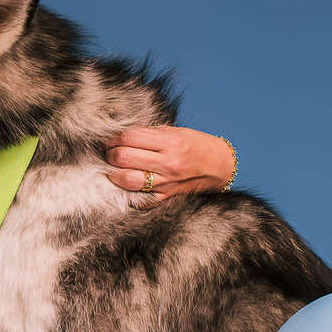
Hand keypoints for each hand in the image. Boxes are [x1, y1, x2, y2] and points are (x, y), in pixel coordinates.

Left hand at [104, 126, 234, 205]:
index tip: (109, 140)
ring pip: (127, 180)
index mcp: (169, 142)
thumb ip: (148, 134)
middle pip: (123, 158)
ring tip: (114, 169)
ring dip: (114, 174)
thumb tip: (119, 136)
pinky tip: (126, 186)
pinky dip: (128, 193)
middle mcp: (168, 163)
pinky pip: (139, 199)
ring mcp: (167, 182)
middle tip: (110, 153)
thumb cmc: (196, 145)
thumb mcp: (175, 132)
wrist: (221, 167)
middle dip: (110, 154)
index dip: (113, 138)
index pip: (128, 138)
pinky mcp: (166, 197)